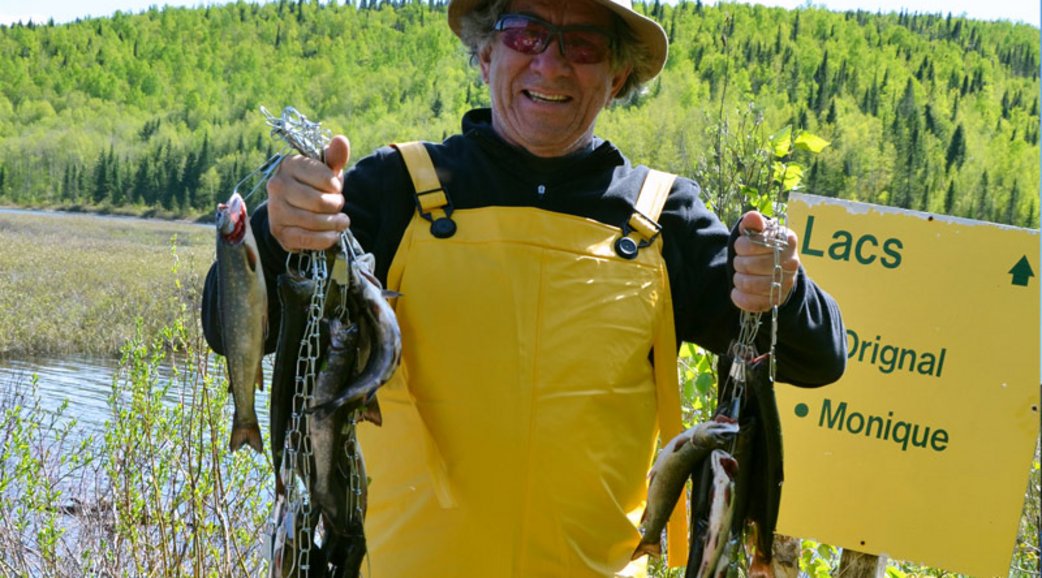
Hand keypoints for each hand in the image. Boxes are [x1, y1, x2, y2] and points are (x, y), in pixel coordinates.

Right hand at [267, 135, 351, 251]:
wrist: (295, 209)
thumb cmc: (315, 185)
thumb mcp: (326, 170)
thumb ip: (335, 156)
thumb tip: (341, 140)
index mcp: (289, 164)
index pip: (325, 178)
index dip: (336, 186)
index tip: (335, 188)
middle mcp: (277, 185)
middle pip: (321, 202)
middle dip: (336, 206)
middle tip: (337, 205)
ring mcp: (275, 210)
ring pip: (316, 221)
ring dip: (335, 224)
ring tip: (340, 221)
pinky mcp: (279, 232)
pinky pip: (308, 239)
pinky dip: (326, 239)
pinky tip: (332, 235)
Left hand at [730, 211, 799, 311]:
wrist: (776, 269)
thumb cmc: (762, 248)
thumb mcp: (758, 232)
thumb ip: (753, 223)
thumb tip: (753, 217)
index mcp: (787, 240)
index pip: (754, 243)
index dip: (741, 246)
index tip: (741, 247)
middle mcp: (791, 262)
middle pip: (751, 265)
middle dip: (739, 263)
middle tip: (740, 262)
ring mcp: (786, 283)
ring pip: (750, 284)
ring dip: (738, 280)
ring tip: (740, 276)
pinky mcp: (777, 300)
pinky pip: (753, 303)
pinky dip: (740, 298)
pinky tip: (737, 292)